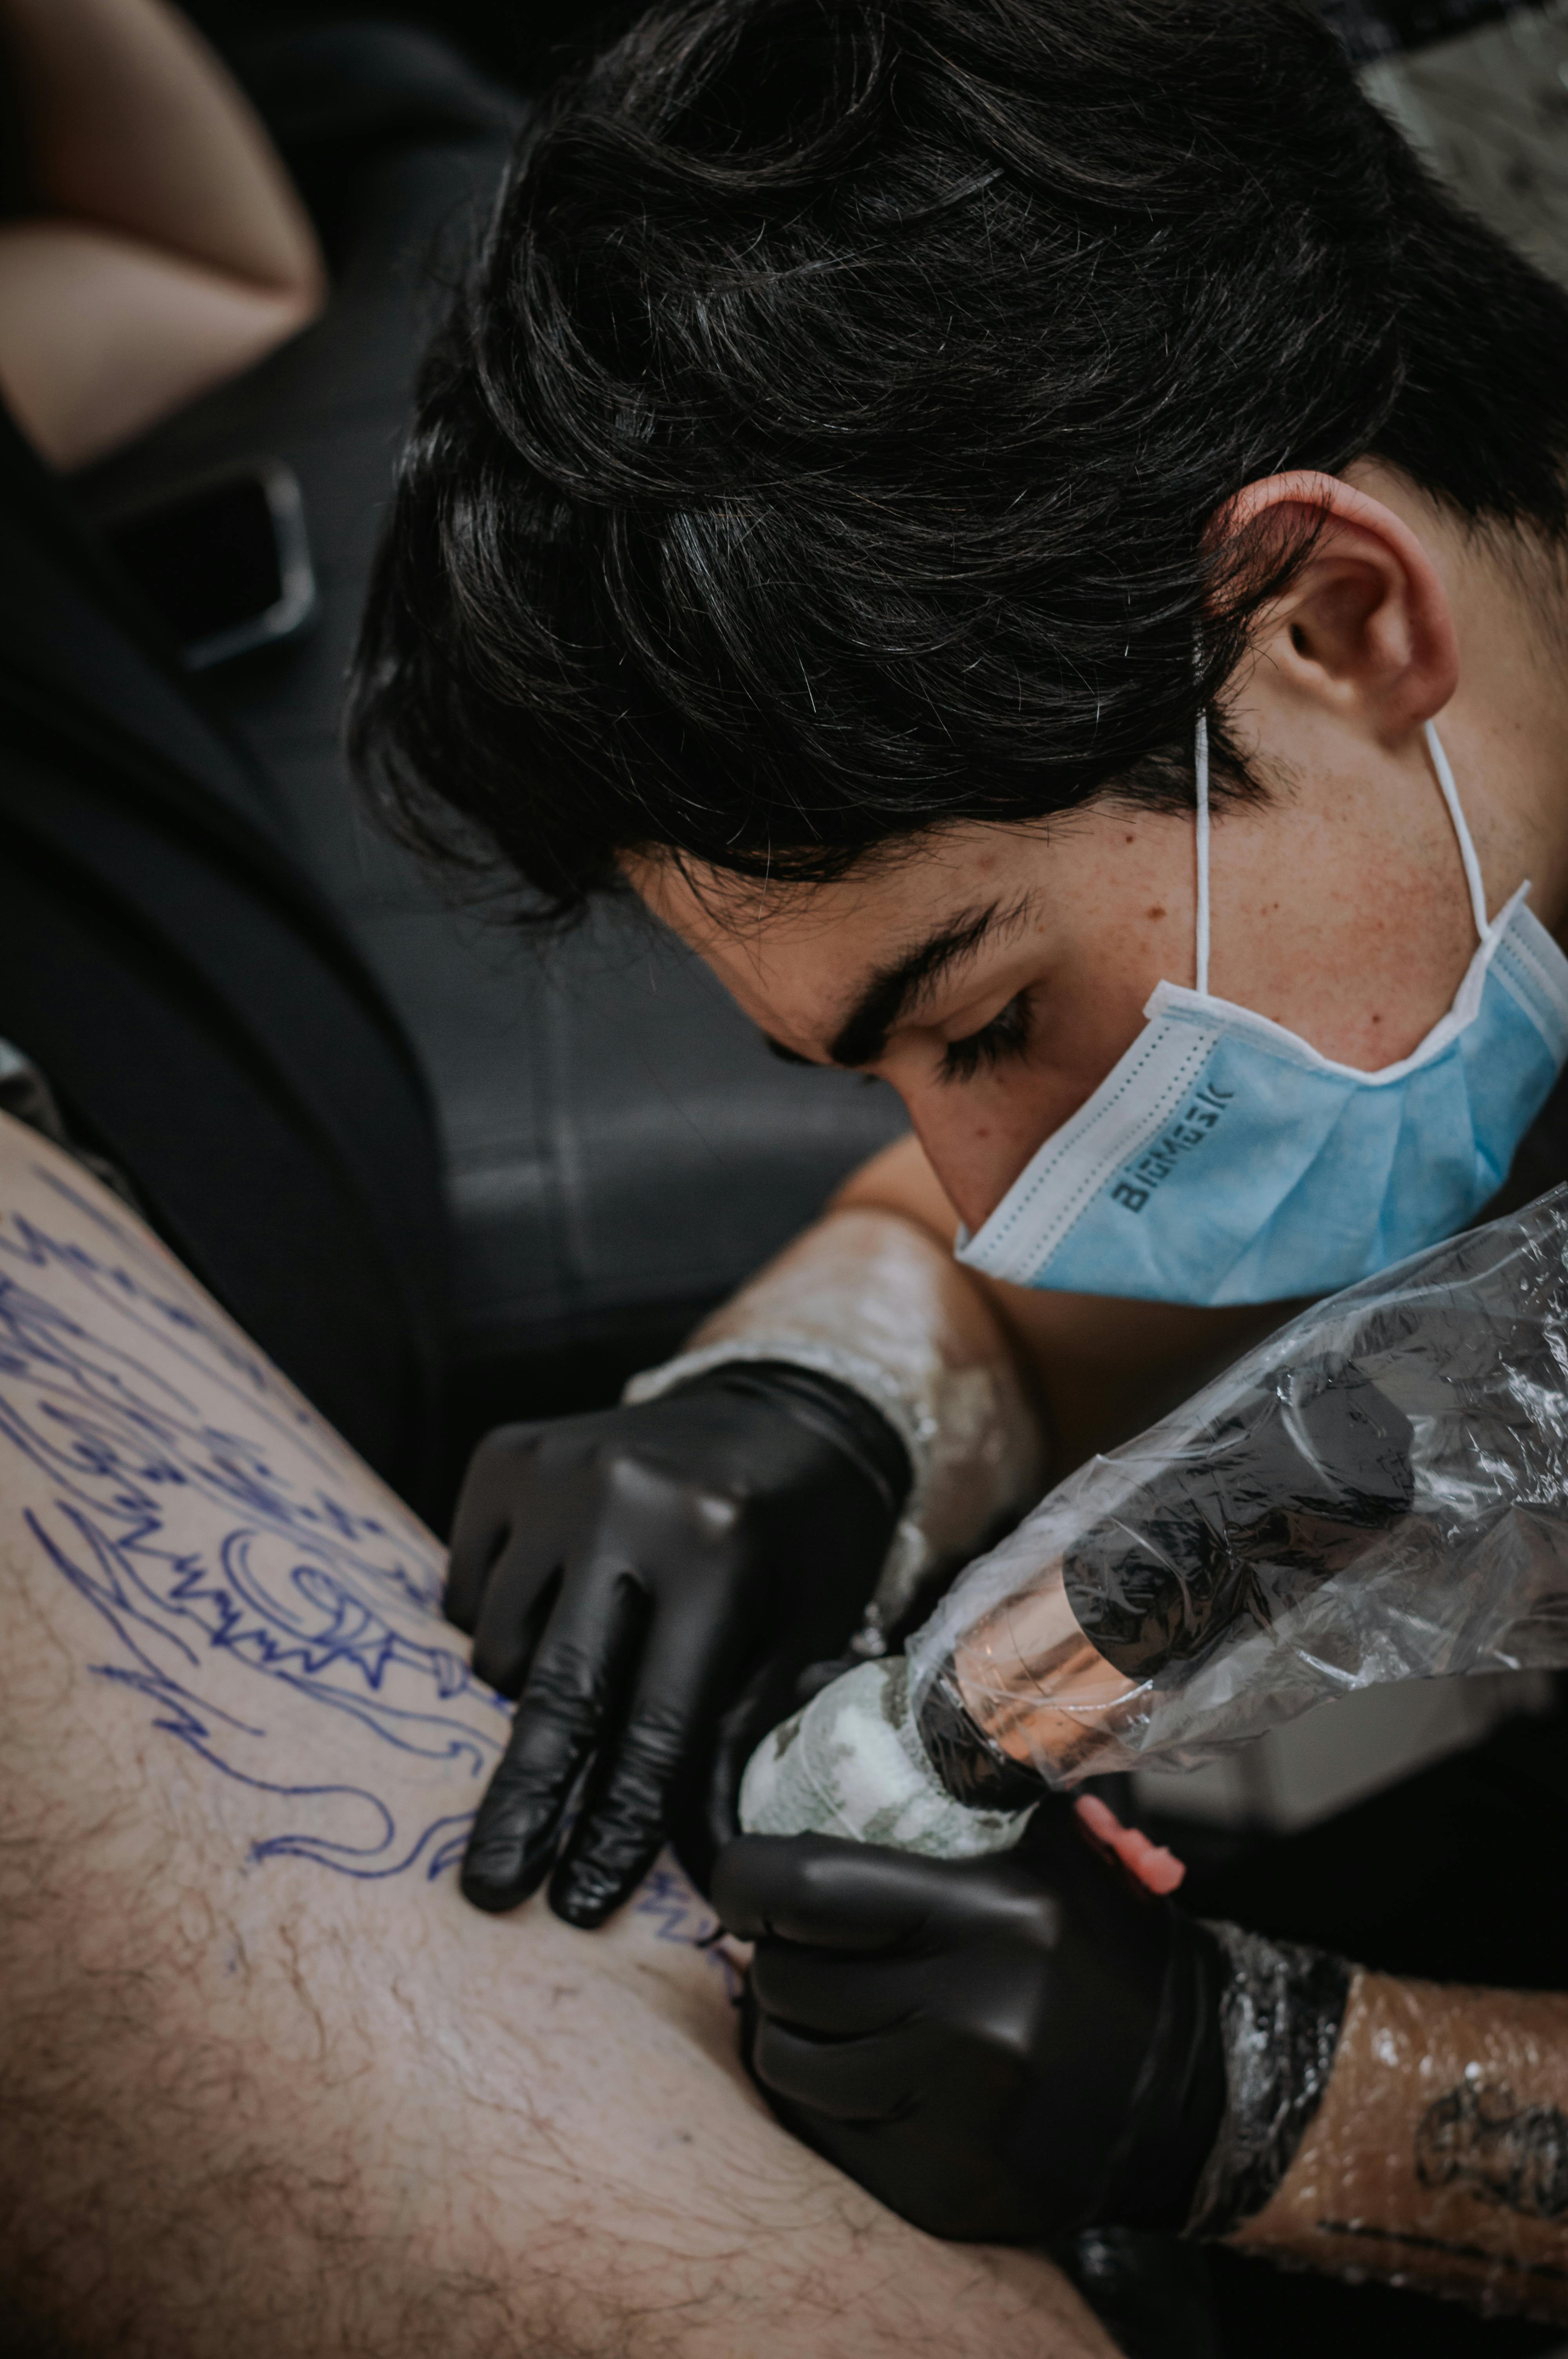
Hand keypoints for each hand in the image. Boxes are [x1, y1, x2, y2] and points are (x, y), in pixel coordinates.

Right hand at [447, 1362, 908, 1927]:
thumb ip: (741, 1740)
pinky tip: (560, 1604)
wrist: (782, 1406)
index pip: (657, 1720)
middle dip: (523, 1805)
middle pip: (557, 1690)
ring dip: (529, 1697)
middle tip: (489, 1890)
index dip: (616, 1823)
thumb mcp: (806, 1632)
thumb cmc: (804, 1538)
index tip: (580, 1903)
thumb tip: (700, 1873)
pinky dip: (499, 1623)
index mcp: (718, 1546)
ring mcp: (555, 1467)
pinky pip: (467, 1587)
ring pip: (501, 1646)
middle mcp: (626, 1498)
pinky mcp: (505, 1451)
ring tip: (586, 1677)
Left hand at [714, 1810, 1225, 2241]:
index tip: (743, 1881)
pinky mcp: (938, 2187)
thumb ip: (978, 1803)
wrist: (1198, 2100)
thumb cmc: (1111, 1964)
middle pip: (784, 1977)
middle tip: (793, 1943)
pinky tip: (859, 2068)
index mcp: (992, 1919)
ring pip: (786, 2058)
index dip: (747, 1879)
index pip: (804, 1889)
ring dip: (787, 2025)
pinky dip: (821, 2094)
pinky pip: (820, 2128)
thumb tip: (867, 1760)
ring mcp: (950, 2115)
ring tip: (822, 2006)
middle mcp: (968, 2019)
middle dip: (770, 1954)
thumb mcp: (1061, 1856)